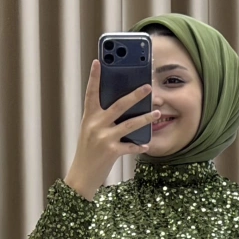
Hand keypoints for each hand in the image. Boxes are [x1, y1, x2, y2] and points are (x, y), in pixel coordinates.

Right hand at [64, 60, 159, 199]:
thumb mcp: (89, 131)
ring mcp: (104, 138)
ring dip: (145, 118)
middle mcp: (96, 125)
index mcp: (89, 117)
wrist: (81, 176)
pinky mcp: (111, 151)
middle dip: (135, 95)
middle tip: (148, 87)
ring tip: (156, 113)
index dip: (94, 77)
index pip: (91, 93)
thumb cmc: (87, 152)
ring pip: (129, 124)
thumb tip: (120, 107)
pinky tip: (147, 144)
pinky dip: (139, 146)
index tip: (98, 62)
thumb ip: (100, 118)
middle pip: (119, 105)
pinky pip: (130, 146)